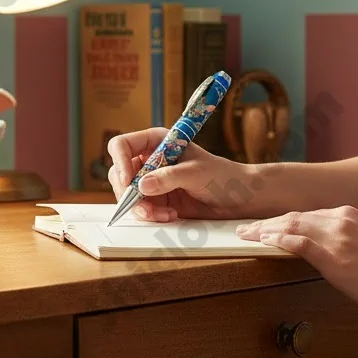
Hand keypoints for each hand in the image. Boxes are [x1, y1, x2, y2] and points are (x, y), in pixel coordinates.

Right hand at [107, 128, 259, 221]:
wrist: (238, 198)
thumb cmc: (222, 176)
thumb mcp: (196, 173)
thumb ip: (169, 177)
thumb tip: (142, 184)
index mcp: (157, 142)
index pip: (122, 145)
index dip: (120, 161)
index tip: (128, 181)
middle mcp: (150, 160)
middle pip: (120, 174)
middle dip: (129, 193)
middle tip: (145, 206)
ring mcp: (152, 181)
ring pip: (127, 195)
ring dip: (141, 208)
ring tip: (164, 214)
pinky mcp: (157, 200)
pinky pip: (140, 209)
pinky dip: (151, 215)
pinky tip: (170, 216)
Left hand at [236, 206, 357, 325]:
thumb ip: (347, 241)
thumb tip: (326, 249)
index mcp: (351, 215)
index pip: (307, 214)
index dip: (283, 220)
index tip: (266, 226)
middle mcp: (343, 219)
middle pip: (294, 217)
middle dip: (267, 223)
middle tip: (245, 228)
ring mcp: (338, 236)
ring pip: (291, 226)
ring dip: (265, 230)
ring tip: (246, 234)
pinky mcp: (335, 256)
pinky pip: (298, 242)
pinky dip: (278, 240)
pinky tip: (264, 242)